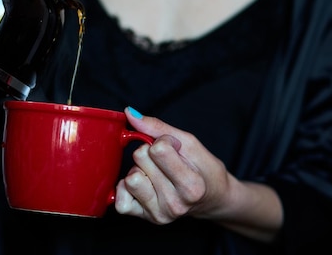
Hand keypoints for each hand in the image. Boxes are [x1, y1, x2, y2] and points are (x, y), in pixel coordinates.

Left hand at [115, 107, 234, 223]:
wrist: (212, 199)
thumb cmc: (203, 168)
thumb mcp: (189, 142)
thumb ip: (158, 127)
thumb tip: (129, 113)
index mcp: (191, 187)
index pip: (158, 149)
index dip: (164, 141)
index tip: (175, 149)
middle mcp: (175, 204)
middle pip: (140, 159)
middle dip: (149, 153)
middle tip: (165, 163)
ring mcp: (159, 214)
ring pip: (129, 178)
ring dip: (139, 170)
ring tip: (155, 174)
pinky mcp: (145, 218)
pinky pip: (120, 200)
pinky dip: (126, 188)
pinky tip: (142, 185)